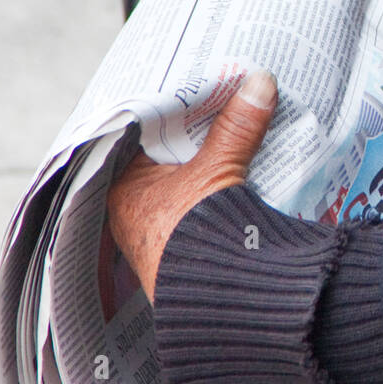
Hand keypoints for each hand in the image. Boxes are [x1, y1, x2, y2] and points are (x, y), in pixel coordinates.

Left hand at [107, 70, 278, 301]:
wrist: (225, 304)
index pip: (137, 134)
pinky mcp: (187, 244)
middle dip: (190, 129)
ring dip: (206, 154)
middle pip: (162, 154)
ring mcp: (160, 229)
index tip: (186, 79)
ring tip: (230, 116)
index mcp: (122, 188)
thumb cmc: (197, 239)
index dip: (164, 107)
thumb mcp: (217, 172)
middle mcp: (134, 209)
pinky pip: (199, 199)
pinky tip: (239, 159)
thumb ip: (237, 127)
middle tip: (214, 90)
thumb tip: (259, 83)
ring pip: (182, 177)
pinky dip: (217, 180)